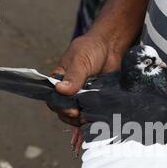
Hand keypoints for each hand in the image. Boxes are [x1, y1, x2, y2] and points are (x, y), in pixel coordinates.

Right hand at [49, 33, 122, 151]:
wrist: (112, 47)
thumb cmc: (92, 49)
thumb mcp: (80, 60)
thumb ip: (73, 77)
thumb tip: (60, 90)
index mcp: (59, 81)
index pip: (54, 99)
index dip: (60, 107)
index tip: (71, 110)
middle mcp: (69, 92)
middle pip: (64, 111)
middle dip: (71, 116)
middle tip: (81, 116)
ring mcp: (83, 98)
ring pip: (78, 116)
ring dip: (82, 119)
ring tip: (90, 118)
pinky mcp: (96, 101)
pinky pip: (92, 114)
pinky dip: (94, 118)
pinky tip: (98, 120)